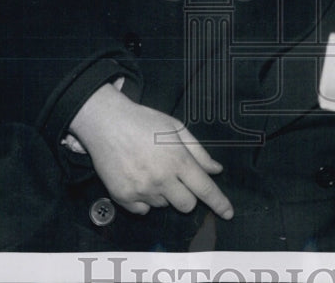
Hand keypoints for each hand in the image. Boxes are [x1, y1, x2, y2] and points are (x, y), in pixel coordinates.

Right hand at [68, 83, 233, 218]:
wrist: (106, 123)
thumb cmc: (143, 122)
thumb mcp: (176, 128)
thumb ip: (198, 151)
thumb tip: (216, 170)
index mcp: (178, 160)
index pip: (205, 189)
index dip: (219, 203)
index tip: (228, 213)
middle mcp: (161, 178)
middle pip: (186, 205)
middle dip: (187, 196)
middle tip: (176, 178)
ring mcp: (141, 190)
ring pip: (163, 205)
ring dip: (163, 193)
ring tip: (150, 169)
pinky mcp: (122, 196)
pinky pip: (142, 209)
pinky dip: (144, 199)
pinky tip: (138, 178)